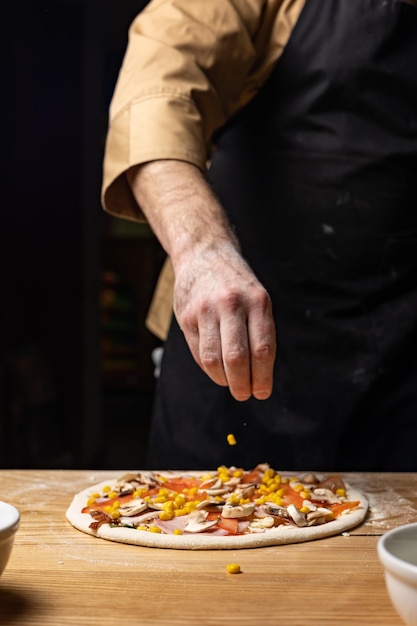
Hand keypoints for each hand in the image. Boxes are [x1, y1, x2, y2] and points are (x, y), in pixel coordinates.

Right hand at [173, 242, 275, 400]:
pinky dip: (209, 368)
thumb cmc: (237, 284)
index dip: (262, 377)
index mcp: (257, 301)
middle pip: (237, 357)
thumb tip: (259, 375)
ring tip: (230, 384)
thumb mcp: (258, 299)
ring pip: (214, 359)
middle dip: (242, 383)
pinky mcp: (186, 316)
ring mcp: (205, 310)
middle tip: (244, 394)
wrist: (204, 254)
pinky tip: (216, 370)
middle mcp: (231, 304)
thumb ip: (259, 332)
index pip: (262, 349)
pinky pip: (198, 352)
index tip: (262, 392)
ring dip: (224, 379)